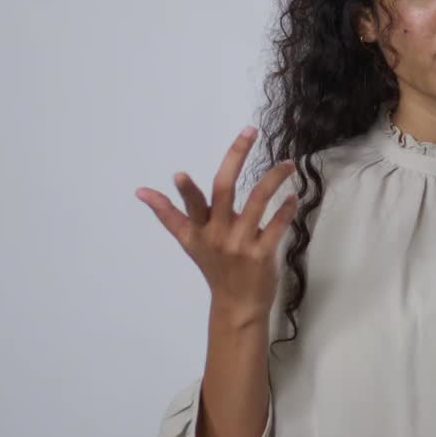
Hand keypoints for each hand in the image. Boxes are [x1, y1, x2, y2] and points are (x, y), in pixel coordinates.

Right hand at [135, 126, 298, 325]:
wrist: (237, 305)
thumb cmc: (214, 267)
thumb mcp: (188, 242)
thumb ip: (168, 214)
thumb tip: (141, 191)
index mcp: (198, 230)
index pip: (191, 205)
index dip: (185, 192)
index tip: (179, 174)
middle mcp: (217, 234)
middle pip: (225, 190)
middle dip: (236, 157)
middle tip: (250, 131)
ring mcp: (241, 244)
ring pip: (258, 201)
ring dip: (274, 178)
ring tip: (288, 164)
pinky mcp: (262, 254)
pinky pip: (276, 225)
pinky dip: (287, 209)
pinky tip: (294, 196)